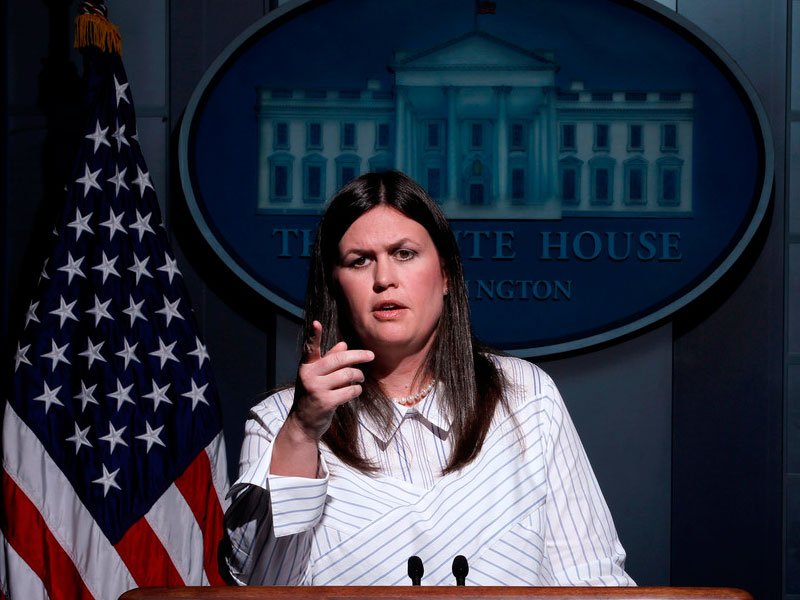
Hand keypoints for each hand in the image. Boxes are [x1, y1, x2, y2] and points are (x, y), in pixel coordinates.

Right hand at [290, 320, 373, 442]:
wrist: (304, 422)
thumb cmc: (313, 395)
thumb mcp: (317, 377)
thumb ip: (329, 360)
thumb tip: (343, 345)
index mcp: (306, 366)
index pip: (310, 348)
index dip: (314, 335)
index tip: (317, 323)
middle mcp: (309, 375)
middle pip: (339, 359)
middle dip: (358, 355)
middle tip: (370, 355)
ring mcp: (316, 389)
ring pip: (347, 375)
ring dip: (358, 376)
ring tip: (359, 378)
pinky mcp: (325, 402)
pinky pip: (349, 390)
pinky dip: (356, 390)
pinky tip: (354, 391)